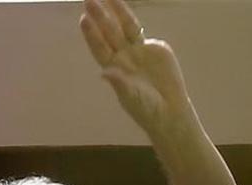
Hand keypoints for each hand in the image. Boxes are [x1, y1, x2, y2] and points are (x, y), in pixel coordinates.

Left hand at [79, 0, 194, 138]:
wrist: (168, 108)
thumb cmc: (145, 108)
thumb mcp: (131, 97)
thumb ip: (120, 84)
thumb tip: (105, 73)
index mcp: (113, 68)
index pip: (99, 47)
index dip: (92, 34)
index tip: (84, 19)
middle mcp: (122, 56)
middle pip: (109, 32)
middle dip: (99, 16)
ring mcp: (137, 50)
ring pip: (124, 27)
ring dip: (116, 11)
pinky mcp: (153, 48)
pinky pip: (139, 30)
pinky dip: (130, 18)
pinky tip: (120, 6)